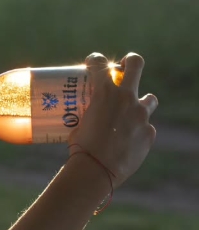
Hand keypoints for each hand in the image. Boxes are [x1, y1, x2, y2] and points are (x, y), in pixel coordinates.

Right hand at [68, 52, 157, 186]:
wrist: (97, 170)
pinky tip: (127, 142)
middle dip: (131, 62)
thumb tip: (92, 117)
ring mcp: (141, 115)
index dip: (95, 60)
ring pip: (150, 99)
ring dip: (142, 102)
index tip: (93, 62)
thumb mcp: (79, 125)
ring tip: (132, 113)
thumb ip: (91, 115)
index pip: (100, 64)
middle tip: (126, 66)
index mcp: (104, 94)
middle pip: (136, 65)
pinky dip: (138, 131)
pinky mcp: (149, 132)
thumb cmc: (82, 148)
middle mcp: (126, 99)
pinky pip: (145, 127)